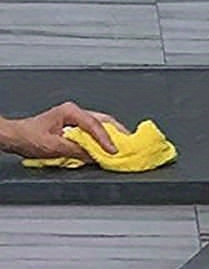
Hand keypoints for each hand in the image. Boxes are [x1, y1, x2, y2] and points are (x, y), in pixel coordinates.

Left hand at [0, 101, 118, 158]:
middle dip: (118, 132)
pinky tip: (109, 146)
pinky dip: (104, 138)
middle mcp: (75, 112)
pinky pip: (95, 130)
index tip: (114, 151)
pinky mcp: (75, 126)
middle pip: (104, 120)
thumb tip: (95, 156)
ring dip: (113, 135)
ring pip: (102, 124)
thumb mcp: (54, 146)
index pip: (95, 125)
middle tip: (131, 143)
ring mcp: (75, 118)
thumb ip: (77, 151)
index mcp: (70, 112)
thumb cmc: (29, 136)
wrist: (16, 137)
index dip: (106, 140)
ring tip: (124, 146)